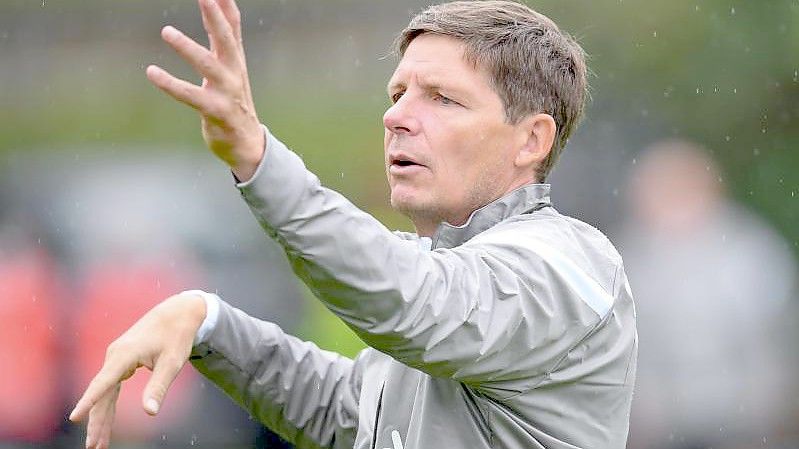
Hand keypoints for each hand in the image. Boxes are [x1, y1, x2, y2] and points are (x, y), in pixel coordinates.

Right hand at [69, 293, 206, 448]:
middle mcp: (114, 356)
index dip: (89, 401)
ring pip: (104, 393)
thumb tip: (150, 413)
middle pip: (101, 394)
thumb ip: (159, 387)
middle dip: (96, 421)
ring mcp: (115, 358)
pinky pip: (109, 387)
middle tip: (93, 447)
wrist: (178, 313)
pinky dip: (107, 405)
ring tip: (98, 443)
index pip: (103, 382)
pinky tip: (105, 423)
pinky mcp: (120, 361)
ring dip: (101, 417)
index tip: (75, 417)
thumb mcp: (172, 363)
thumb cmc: (176, 337)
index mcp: (124, 354)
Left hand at [146, 0, 263, 180]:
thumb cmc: (233, 98)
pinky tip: (152, 71)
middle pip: (226, 39)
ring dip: (188, 48)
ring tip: (166, 31)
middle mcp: (234, 72)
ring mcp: (227, 92)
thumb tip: (224, 1)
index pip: (231, 26)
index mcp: (235, 59)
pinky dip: (171, 84)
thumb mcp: (232, 65)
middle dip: (215, 17)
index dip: (223, 6)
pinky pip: (191, 96)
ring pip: (208, 65)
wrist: (247, 142)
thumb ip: (226, 35)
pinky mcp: (216, 111)